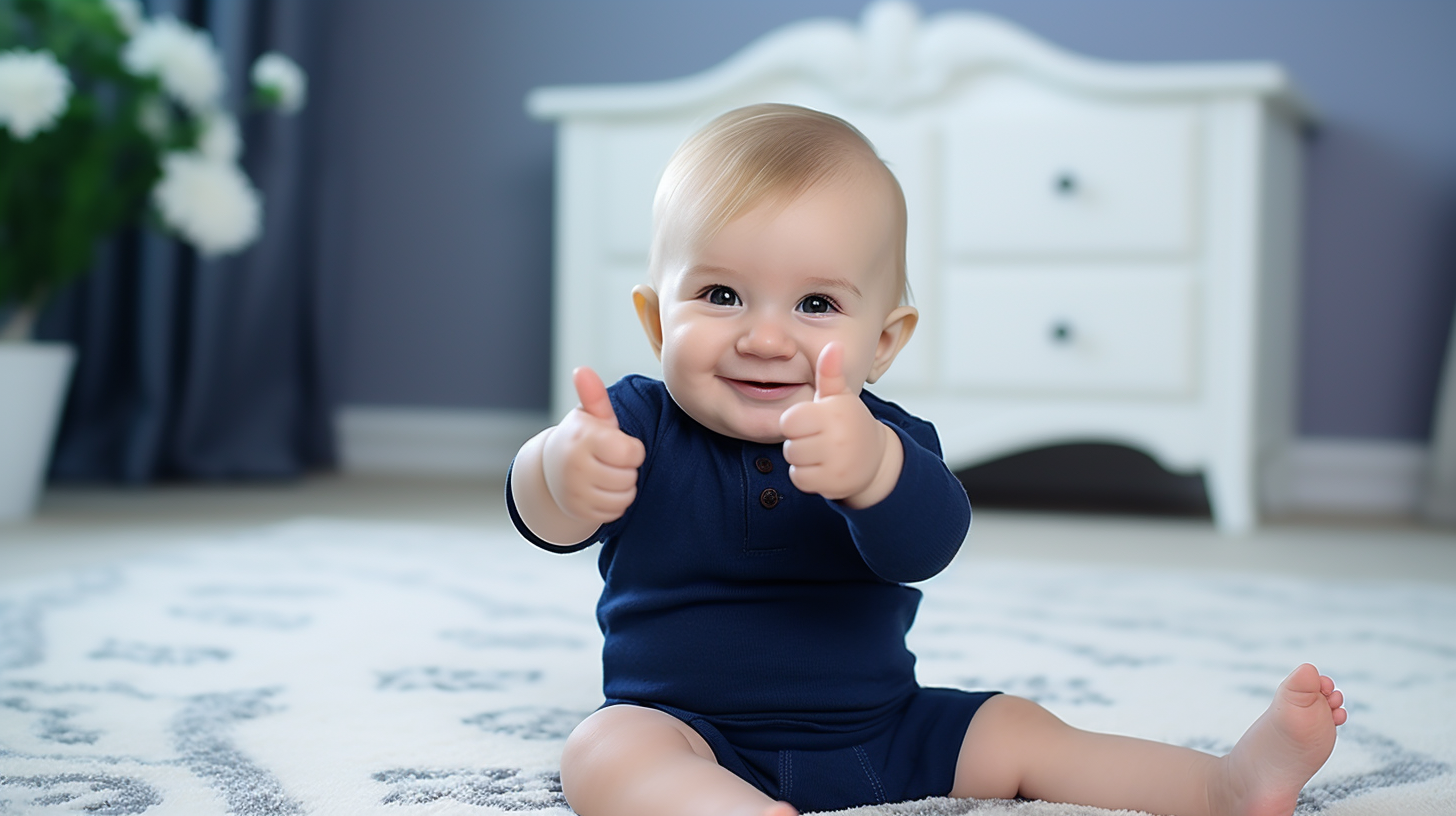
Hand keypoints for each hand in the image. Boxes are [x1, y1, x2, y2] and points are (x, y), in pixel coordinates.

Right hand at [541, 367, 645, 523]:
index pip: (631, 453)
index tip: (619, 444)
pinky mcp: (578, 512)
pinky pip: (615, 512)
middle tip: (611, 460)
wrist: (552, 468)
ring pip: (625, 496)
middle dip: (627, 468)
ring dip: (623, 486)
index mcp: (582, 439)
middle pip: (629, 476)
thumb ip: (593, 395)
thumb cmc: (583, 438)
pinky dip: (615, 503)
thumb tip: (582, 370)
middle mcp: (574, 466)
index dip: (632, 449)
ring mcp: (574, 492)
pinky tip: (603, 489)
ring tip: (608, 473)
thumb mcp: (590, 416)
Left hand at [780, 343, 893, 503]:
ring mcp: (836, 464)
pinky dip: (807, 476)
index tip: (813, 420)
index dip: (797, 421)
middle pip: (789, 444)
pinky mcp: (834, 485)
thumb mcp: (841, 396)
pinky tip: (823, 468)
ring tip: (821, 452)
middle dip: (799, 441)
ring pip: (794, 462)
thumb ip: (830, 373)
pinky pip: (801, 480)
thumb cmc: (849, 422)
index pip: (789, 421)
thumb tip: (833, 345)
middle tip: (818, 438)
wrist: (876, 460)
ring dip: (802, 459)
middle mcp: (837, 439)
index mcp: (834, 413)